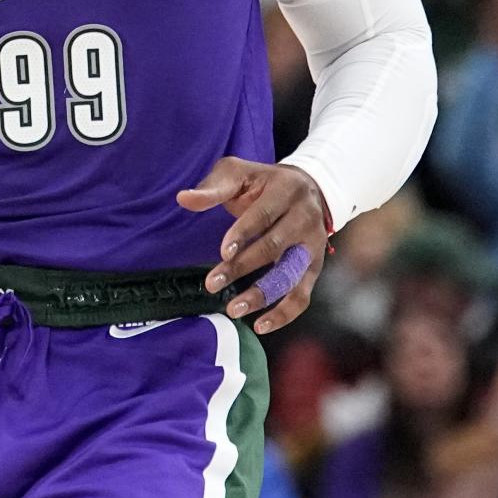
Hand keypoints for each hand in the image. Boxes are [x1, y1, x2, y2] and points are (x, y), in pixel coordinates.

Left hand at [176, 157, 328, 333]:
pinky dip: (284, 313)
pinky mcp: (314, 267)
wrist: (306, 187)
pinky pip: (303, 295)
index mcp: (287, 189)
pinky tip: (260, 325)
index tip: (223, 252)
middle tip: (212, 285)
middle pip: (274, 247)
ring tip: (233, 309)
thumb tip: (183, 199)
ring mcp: (313, 244)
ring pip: (290, 275)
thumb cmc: (262, 182)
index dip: (243, 234)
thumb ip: (212, 187)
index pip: (264, 215)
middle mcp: (305, 217)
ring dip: (262, 295)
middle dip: (242, 267)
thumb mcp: (238, 173)